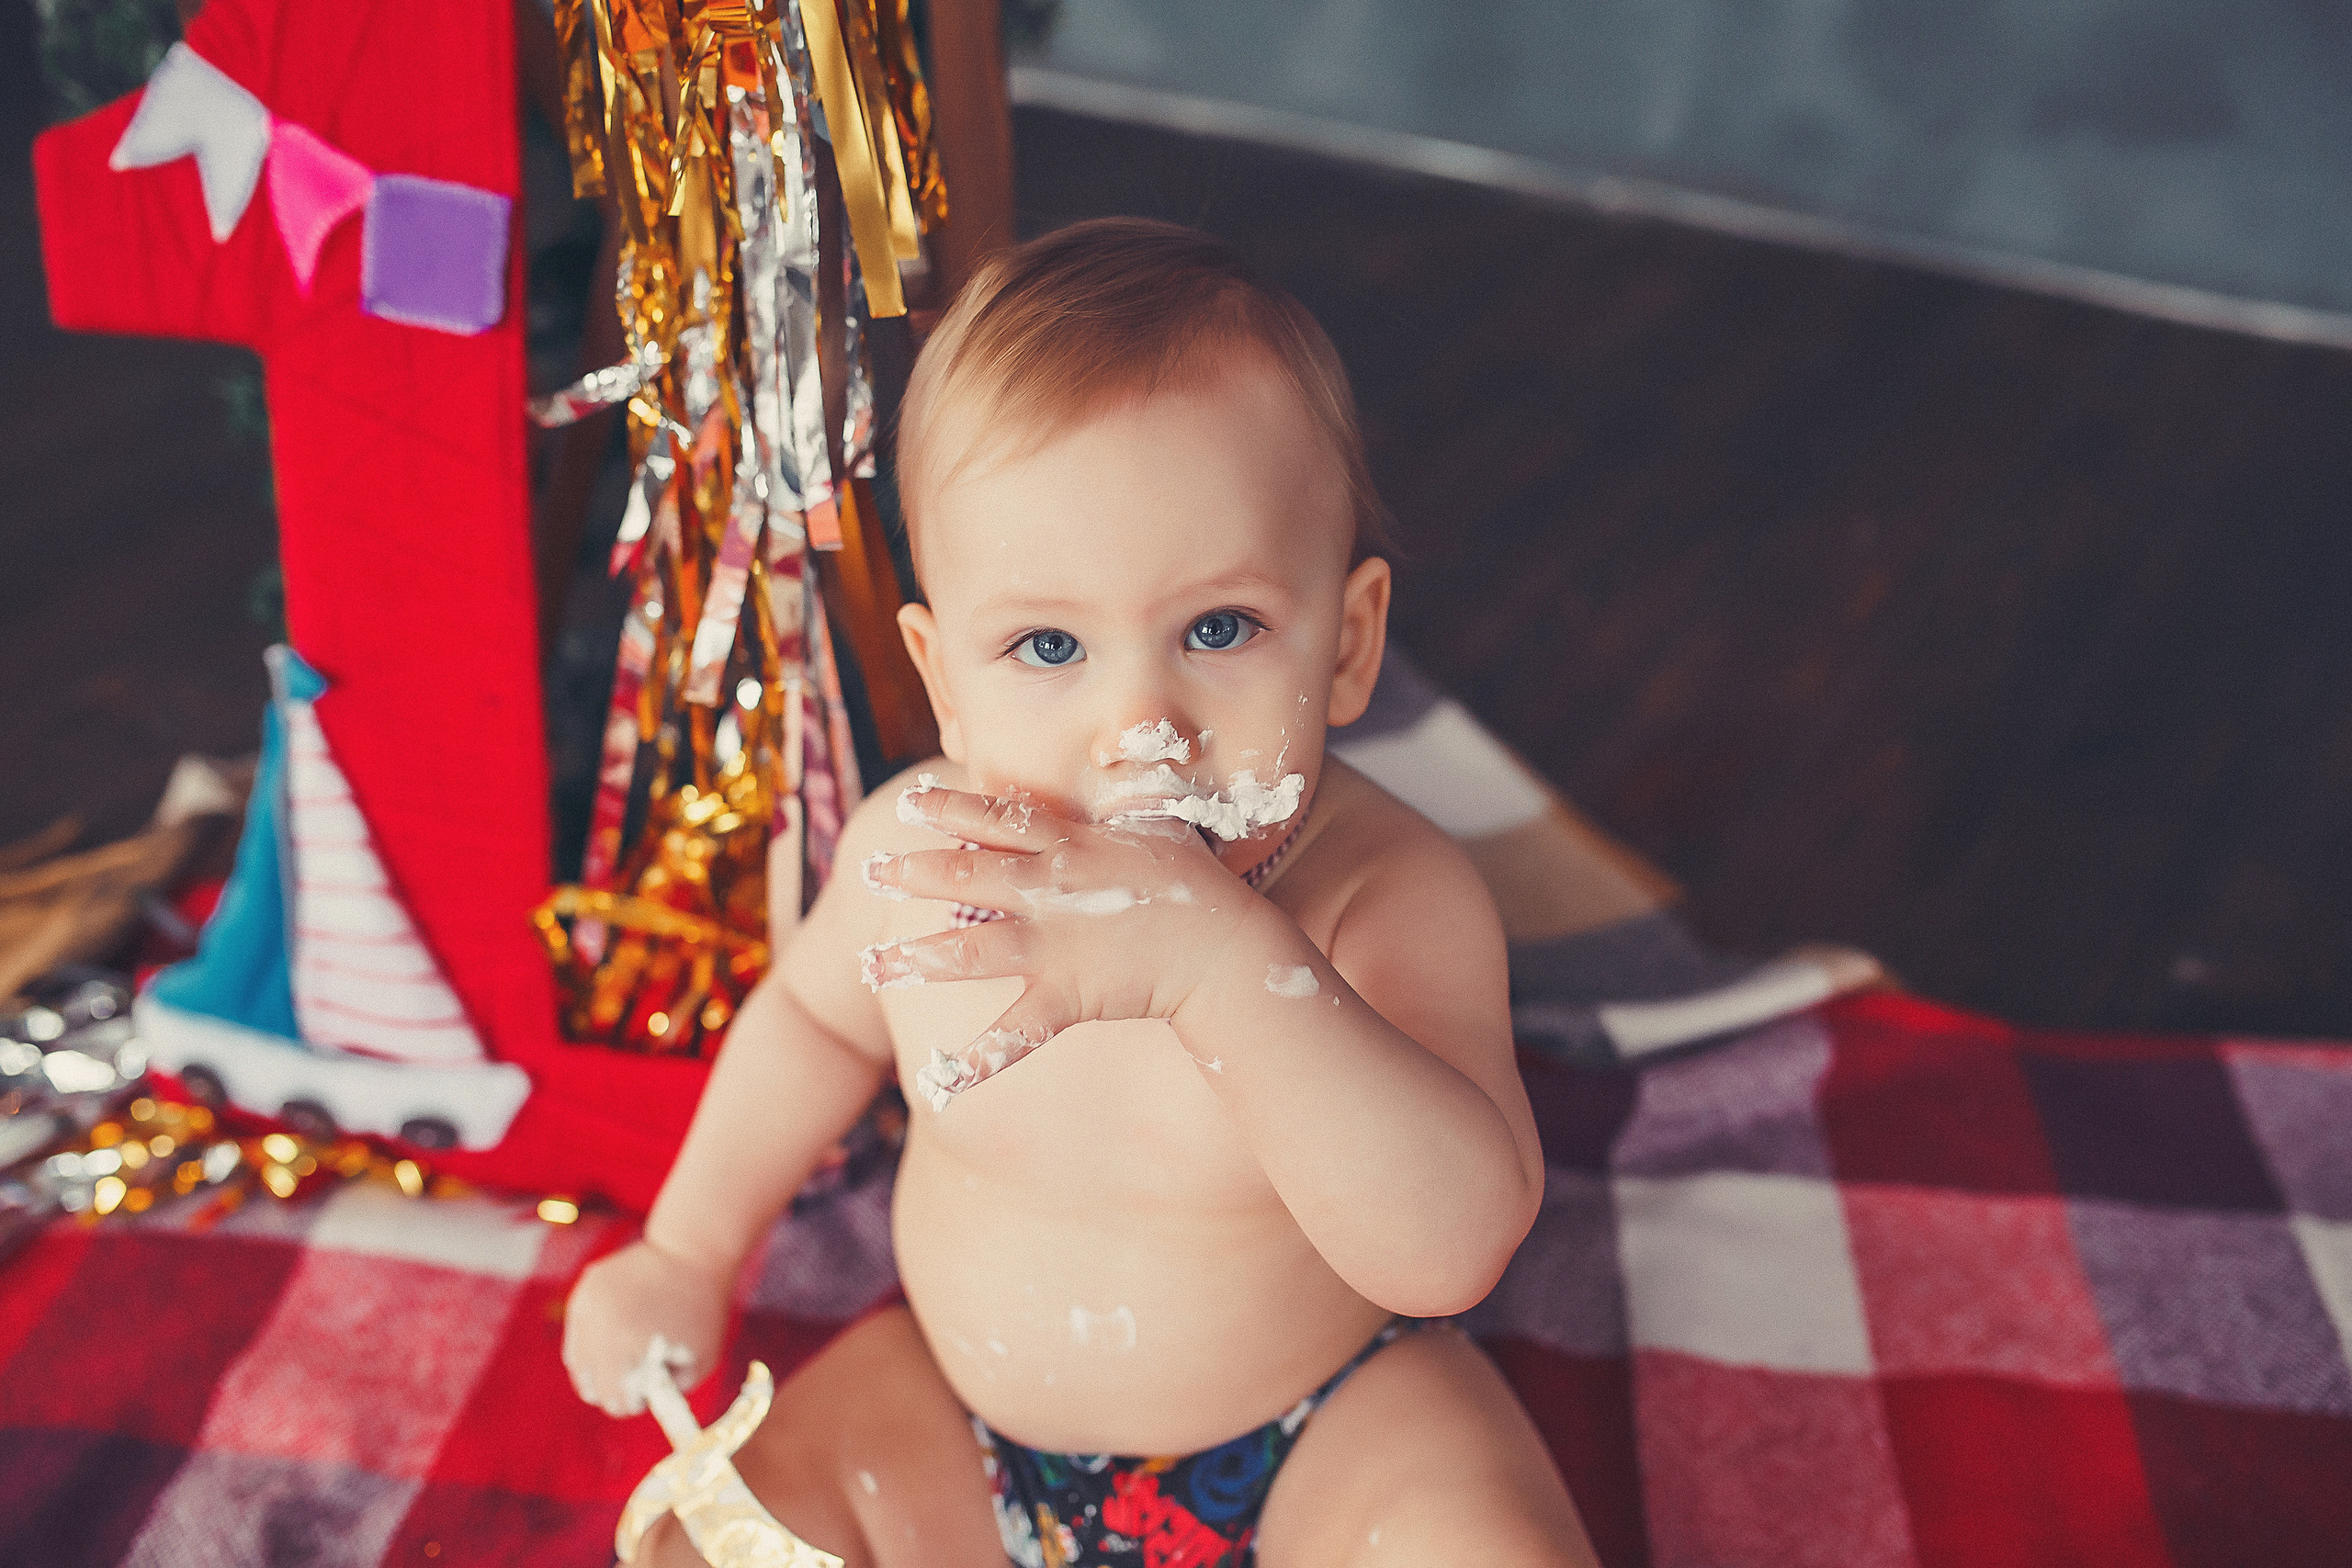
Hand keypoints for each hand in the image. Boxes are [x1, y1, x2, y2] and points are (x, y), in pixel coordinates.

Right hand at [561, 1237, 731, 1416]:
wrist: (692, 1252)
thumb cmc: (702, 1311)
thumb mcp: (700, 1361)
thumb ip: (672, 1393)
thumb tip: (643, 1408)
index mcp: (627, 1348)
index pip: (615, 1400)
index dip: (632, 1404)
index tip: (644, 1398)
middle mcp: (600, 1327)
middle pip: (590, 1385)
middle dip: (612, 1391)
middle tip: (631, 1386)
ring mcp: (588, 1305)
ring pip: (576, 1361)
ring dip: (596, 1370)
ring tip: (621, 1365)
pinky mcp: (585, 1289)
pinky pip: (577, 1331)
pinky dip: (591, 1342)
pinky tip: (612, 1340)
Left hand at [858, 783, 1271, 1108]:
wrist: (1224, 950)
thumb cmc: (1197, 882)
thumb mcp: (1160, 819)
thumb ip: (1135, 784)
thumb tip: (1131, 742)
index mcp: (1068, 845)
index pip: (996, 819)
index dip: (949, 809)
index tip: (910, 804)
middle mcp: (1048, 892)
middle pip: (965, 876)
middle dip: (912, 873)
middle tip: (869, 872)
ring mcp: (1051, 947)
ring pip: (967, 950)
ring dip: (915, 959)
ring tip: (870, 965)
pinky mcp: (1064, 998)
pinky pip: (1013, 1034)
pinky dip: (978, 1061)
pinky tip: (940, 1082)